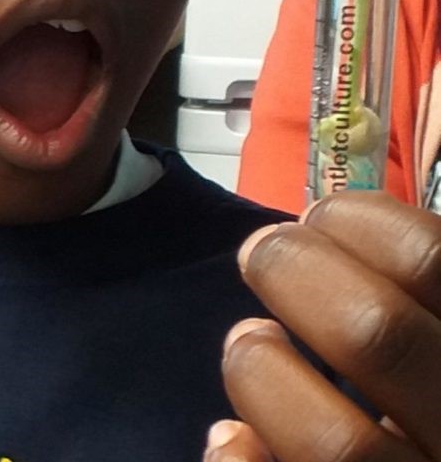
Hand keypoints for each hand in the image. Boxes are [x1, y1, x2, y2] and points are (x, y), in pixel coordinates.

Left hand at [206, 192, 440, 461]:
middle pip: (377, 333)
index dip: (362, 222)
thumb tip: (321, 230)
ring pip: (336, 442)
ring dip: (263, 370)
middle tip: (261, 253)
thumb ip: (413, 302)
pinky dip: (240, 460)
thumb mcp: (439, 346)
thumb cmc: (434, 406)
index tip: (320, 217)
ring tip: (250, 342)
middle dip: (294, 271)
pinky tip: (234, 437)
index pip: (431, 261)